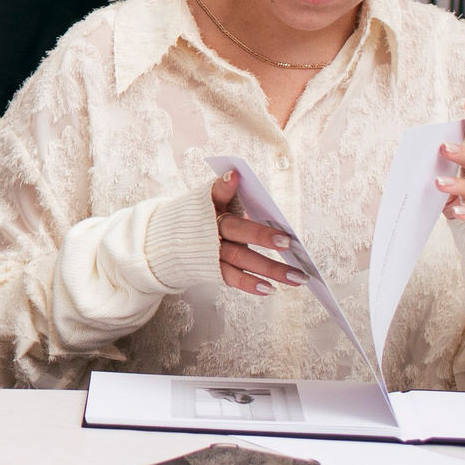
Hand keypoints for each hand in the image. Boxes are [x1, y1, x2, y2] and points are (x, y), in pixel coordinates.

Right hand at [211, 170, 308, 296]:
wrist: (168, 244)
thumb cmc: (202, 221)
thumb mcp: (212, 205)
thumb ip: (238, 204)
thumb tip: (276, 217)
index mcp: (210, 206)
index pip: (215, 192)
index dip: (224, 185)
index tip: (235, 176)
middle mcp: (209, 228)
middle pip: (235, 229)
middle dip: (261, 236)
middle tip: (287, 242)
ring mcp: (210, 250)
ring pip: (242, 258)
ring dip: (271, 269)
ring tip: (297, 277)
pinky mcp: (211, 269)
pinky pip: (232, 277)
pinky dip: (250, 283)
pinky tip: (270, 289)